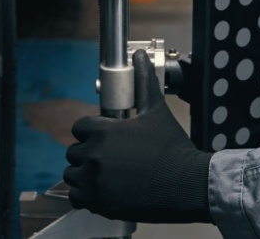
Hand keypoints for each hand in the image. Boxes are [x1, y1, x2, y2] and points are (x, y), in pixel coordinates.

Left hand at [63, 50, 213, 222]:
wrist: (187, 184)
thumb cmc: (173, 149)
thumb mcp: (157, 111)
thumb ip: (143, 82)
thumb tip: (139, 57)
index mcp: (104, 131)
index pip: (79, 128)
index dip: (92, 133)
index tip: (107, 141)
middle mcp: (94, 155)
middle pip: (74, 152)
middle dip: (89, 155)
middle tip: (111, 161)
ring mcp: (94, 181)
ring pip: (72, 174)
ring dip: (84, 175)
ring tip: (108, 176)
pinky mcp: (98, 202)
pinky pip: (76, 197)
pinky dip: (86, 195)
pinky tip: (104, 192)